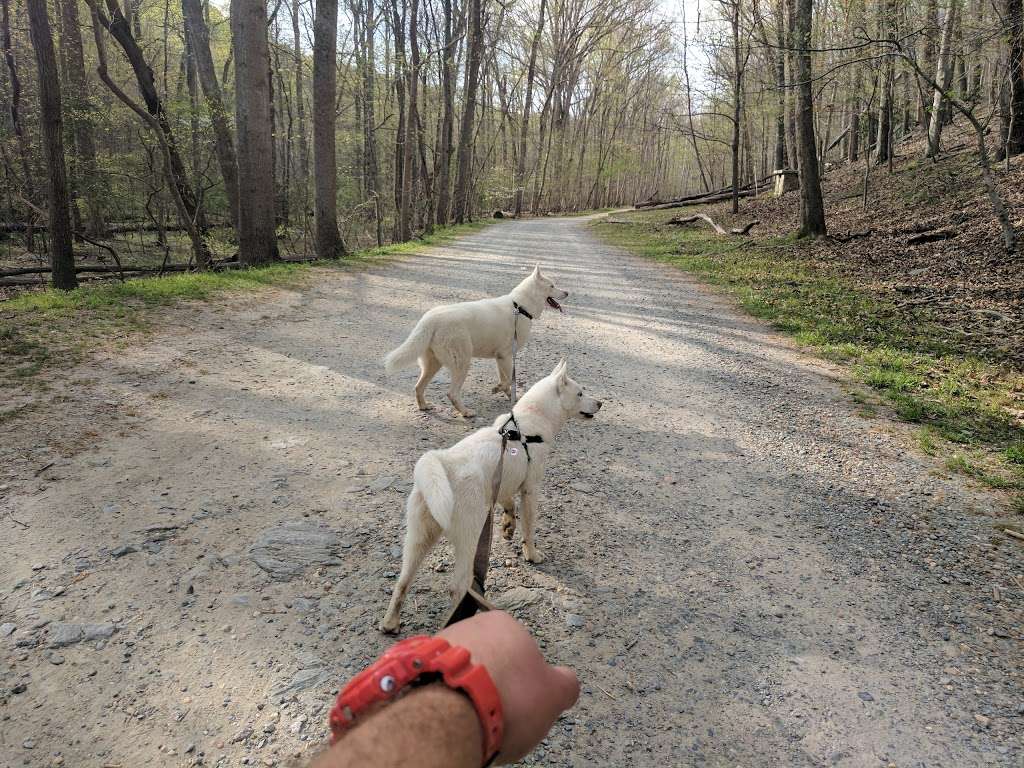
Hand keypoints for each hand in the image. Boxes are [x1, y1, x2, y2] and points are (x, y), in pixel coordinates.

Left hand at [438, 611, 578, 763]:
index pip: (521, 651)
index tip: (522, 704)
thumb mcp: (555, 693)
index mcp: (505, 624)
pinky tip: (453, 717)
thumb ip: (566, 684)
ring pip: (462, 672)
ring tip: (475, 718)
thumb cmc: (506, 698)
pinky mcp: (417, 666)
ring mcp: (439, 644)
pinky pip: (438, 684)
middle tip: (500, 713)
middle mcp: (470, 626)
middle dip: (494, 685)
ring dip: (468, 692)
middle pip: (489, 661)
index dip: (525, 682)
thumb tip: (567, 683)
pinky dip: (446, 699)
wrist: (452, 712)